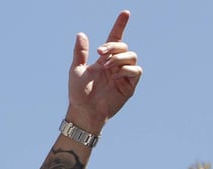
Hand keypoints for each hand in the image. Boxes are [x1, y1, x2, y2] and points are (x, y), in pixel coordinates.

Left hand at [67, 10, 141, 131]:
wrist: (84, 111)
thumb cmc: (78, 93)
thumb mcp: (76, 70)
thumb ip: (80, 53)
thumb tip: (81, 34)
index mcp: (104, 59)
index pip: (115, 39)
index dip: (120, 26)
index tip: (125, 13)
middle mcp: (115, 65)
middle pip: (124, 46)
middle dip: (113, 46)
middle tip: (100, 54)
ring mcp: (123, 75)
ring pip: (132, 56)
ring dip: (119, 58)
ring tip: (107, 67)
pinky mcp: (130, 86)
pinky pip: (136, 70)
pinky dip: (126, 70)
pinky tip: (115, 76)